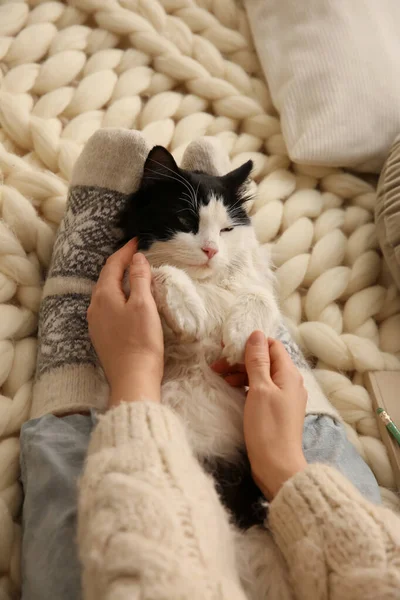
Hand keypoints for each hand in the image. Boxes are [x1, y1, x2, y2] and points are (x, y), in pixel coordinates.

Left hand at [87, 240, 163, 405]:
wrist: (132, 378)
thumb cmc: (141, 340)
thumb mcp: (144, 305)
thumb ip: (139, 278)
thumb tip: (137, 258)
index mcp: (104, 295)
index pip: (113, 265)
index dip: (126, 251)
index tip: (139, 240)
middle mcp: (95, 306)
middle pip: (106, 277)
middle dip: (120, 263)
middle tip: (136, 253)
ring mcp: (96, 321)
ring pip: (106, 291)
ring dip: (118, 279)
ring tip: (133, 272)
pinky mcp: (102, 334)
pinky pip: (107, 305)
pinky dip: (117, 294)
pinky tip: (127, 298)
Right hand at [212, 331, 306, 498]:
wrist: (277, 466)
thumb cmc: (268, 426)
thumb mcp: (259, 389)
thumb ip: (257, 360)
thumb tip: (256, 333)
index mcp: (289, 373)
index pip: (271, 345)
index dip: (250, 343)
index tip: (228, 349)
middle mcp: (291, 382)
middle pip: (266, 359)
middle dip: (241, 358)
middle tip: (218, 365)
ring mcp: (285, 396)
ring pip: (262, 374)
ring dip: (241, 372)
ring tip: (220, 377)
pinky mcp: (277, 409)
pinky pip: (262, 388)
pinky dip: (246, 385)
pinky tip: (232, 389)